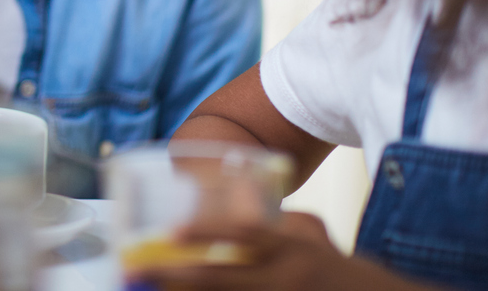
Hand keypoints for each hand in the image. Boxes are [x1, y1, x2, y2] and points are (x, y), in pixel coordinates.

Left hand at [131, 212, 429, 290]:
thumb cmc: (345, 274)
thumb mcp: (316, 240)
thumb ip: (280, 226)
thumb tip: (240, 209)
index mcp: (294, 248)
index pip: (243, 232)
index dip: (205, 230)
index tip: (170, 232)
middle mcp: (287, 277)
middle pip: (222, 278)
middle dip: (179, 278)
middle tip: (142, 273)